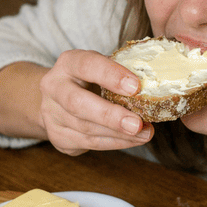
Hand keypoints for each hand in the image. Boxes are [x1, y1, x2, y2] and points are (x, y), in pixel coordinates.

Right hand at [38, 49, 152, 155]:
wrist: (59, 99)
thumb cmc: (90, 79)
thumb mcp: (102, 67)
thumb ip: (121, 73)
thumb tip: (155, 85)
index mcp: (68, 63)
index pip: (87, 65)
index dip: (111, 75)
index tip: (136, 86)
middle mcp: (53, 87)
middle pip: (78, 104)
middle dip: (110, 116)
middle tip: (137, 124)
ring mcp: (51, 114)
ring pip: (85, 129)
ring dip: (119, 135)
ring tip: (145, 133)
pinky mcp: (58, 136)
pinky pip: (89, 144)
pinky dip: (114, 143)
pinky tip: (132, 140)